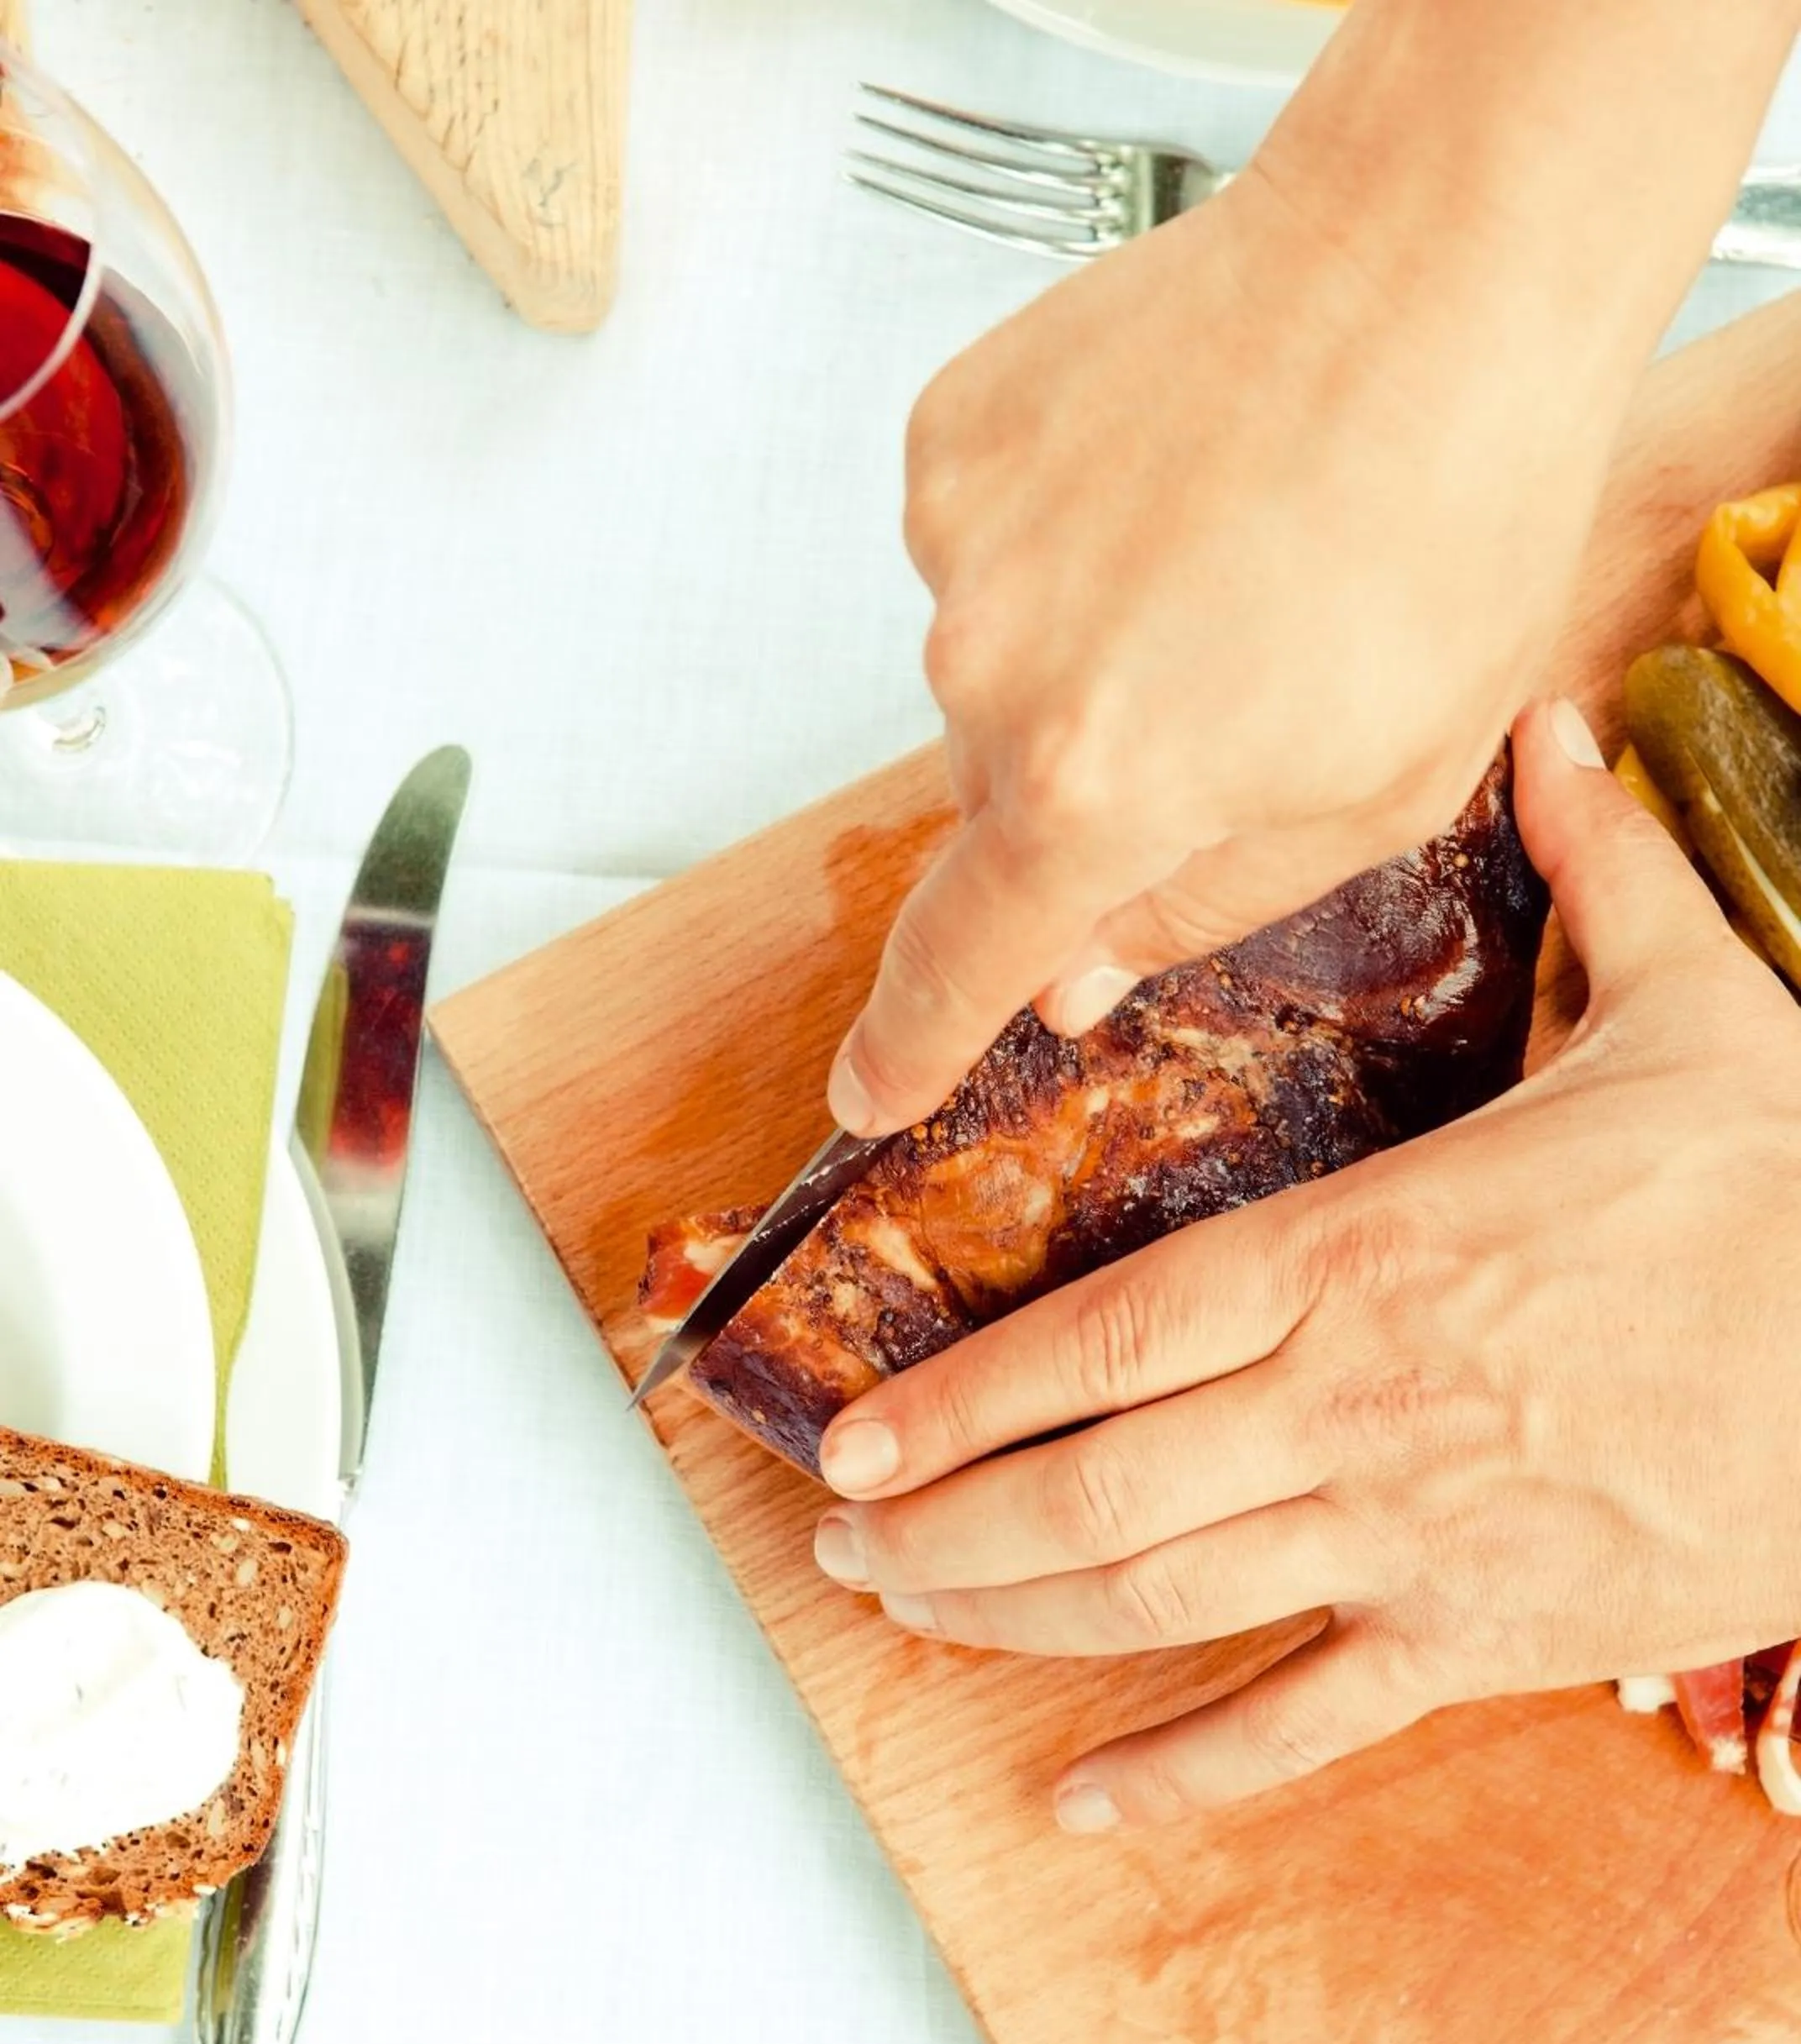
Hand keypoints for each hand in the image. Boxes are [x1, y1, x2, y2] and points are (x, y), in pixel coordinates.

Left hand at [811, 702, 1800, 1827]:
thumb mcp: (1702, 1011)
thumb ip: (1596, 876)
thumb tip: (1554, 733)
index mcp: (1366, 1251)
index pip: (1106, 1335)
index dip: (960, 1393)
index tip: (856, 1429)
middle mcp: (1352, 1402)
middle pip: (1092, 1487)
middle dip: (942, 1523)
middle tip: (839, 1538)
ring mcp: (1411, 1534)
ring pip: (1159, 1600)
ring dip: (1010, 1617)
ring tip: (906, 1617)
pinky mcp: (1486, 1639)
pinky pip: (1304, 1722)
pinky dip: (1186, 1771)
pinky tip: (1083, 1799)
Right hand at [828, 0, 1797, 1140]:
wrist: (1435, 259)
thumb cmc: (1450, 518)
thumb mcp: (1374, 792)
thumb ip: (1200, 904)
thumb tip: (1072, 976)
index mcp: (1095, 791)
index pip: (962, 962)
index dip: (909, 1045)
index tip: (865, 1093)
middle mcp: (989, 677)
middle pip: (998, 800)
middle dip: (1093, 783)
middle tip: (1230, 689)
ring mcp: (958, 545)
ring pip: (991, 667)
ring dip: (1086, 648)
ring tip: (1225, 553)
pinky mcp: (952, 436)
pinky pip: (984, 544)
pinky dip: (1062, 538)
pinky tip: (1171, 481)